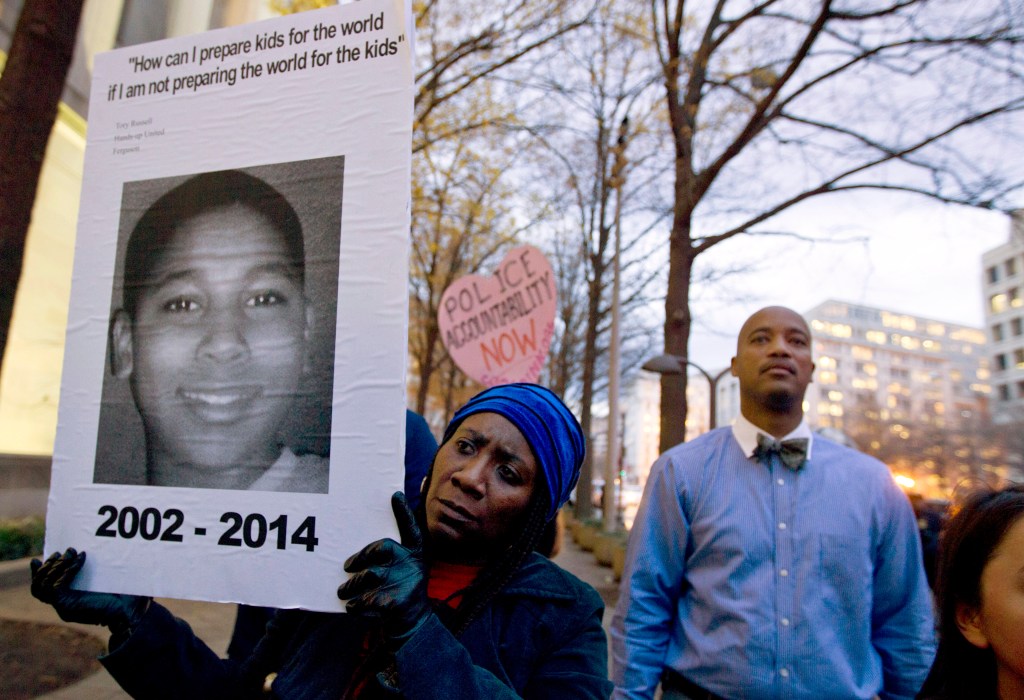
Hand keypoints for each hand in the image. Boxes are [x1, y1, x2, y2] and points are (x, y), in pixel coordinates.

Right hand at [30, 548, 149, 634]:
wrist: (133, 612)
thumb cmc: (126, 598)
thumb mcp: (108, 583)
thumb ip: (98, 572)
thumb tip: (95, 551)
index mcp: (70, 601)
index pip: (42, 589)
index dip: (39, 573)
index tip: (42, 558)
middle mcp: (63, 606)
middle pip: (38, 587)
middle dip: (49, 566)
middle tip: (64, 551)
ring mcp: (63, 607)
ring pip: (43, 586)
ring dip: (55, 566)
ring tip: (70, 553)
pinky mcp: (67, 606)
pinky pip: (56, 586)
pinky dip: (66, 571)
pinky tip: (80, 559)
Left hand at [338, 492, 428, 645]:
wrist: (413, 627)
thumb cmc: (399, 592)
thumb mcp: (402, 571)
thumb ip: (389, 558)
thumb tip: (358, 551)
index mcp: (415, 555)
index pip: (411, 529)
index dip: (404, 512)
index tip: (395, 495)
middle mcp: (413, 565)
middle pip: (382, 549)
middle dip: (360, 557)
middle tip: (347, 566)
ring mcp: (407, 583)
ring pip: (369, 576)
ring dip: (351, 586)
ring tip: (342, 592)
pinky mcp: (398, 602)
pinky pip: (367, 599)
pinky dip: (356, 605)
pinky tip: (351, 608)